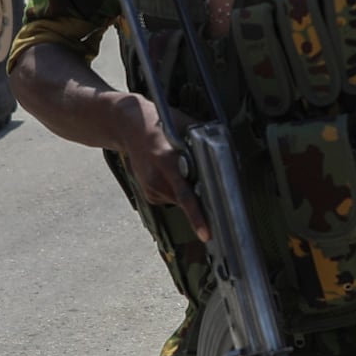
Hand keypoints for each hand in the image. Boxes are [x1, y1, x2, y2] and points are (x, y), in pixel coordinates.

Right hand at [107, 90, 209, 238]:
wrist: (128, 126)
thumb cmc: (159, 122)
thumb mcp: (184, 127)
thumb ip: (203, 144)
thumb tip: (227, 157)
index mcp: (166, 160)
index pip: (186, 195)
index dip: (197, 216)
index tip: (206, 233)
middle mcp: (156, 178)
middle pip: (187, 200)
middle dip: (201, 199)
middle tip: (212, 194)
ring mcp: (150, 187)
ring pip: (180, 201)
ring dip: (188, 192)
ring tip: (182, 169)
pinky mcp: (149, 193)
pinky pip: (171, 198)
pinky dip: (177, 191)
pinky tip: (172, 174)